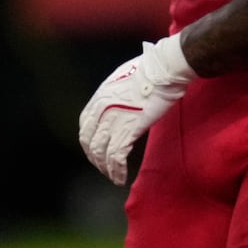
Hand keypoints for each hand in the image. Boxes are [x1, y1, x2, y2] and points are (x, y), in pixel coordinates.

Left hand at [77, 36, 195, 184]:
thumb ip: (116, 95)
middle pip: (89, 141)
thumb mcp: (122, 79)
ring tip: (113, 177)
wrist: (162, 70)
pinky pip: (116, 156)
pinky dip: (116, 170)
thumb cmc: (149, 70)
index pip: (85, 125)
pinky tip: (121, 177)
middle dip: (95, 158)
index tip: (95, 150)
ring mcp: (114, 119)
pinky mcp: (129, 129)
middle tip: (103, 167)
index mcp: (99, 96)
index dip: (88, 141)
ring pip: (101, 152)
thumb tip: (120, 103)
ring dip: (105, 168)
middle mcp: (102, 109)